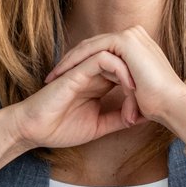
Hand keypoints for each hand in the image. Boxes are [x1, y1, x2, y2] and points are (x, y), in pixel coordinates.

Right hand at [7, 47, 137, 150]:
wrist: (34, 131)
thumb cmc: (60, 128)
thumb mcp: (99, 126)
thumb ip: (118, 119)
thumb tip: (143, 117)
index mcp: (99, 83)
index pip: (128, 74)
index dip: (143, 88)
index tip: (151, 110)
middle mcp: (93, 72)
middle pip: (126, 62)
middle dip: (142, 78)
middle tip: (150, 100)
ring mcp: (85, 69)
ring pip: (117, 56)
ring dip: (134, 72)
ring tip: (141, 93)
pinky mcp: (77, 71)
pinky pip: (103, 59)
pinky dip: (120, 69)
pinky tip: (129, 86)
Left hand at [43, 26, 185, 134]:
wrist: (173, 106)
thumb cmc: (159, 106)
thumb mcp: (137, 94)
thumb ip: (125, 89)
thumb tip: (121, 105)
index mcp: (136, 47)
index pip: (100, 52)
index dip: (80, 65)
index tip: (63, 81)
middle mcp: (133, 37)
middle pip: (92, 46)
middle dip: (71, 62)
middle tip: (52, 77)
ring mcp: (130, 36)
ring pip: (89, 46)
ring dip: (69, 61)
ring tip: (53, 77)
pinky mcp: (125, 41)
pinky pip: (92, 49)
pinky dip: (77, 61)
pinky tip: (64, 74)